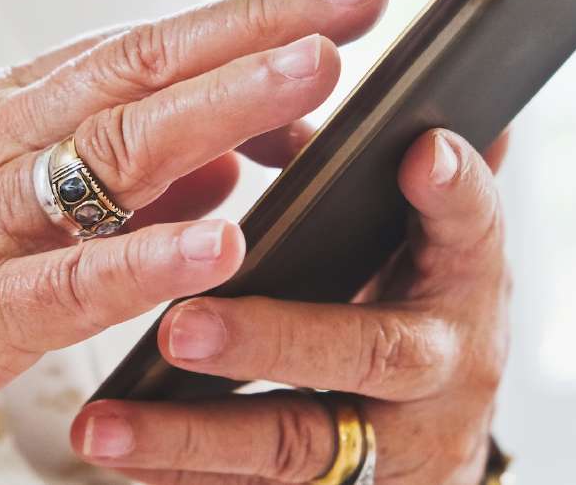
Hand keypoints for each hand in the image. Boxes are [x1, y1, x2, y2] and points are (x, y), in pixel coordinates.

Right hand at [0, 0, 388, 483]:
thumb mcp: (11, 207)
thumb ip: (117, 182)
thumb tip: (224, 165)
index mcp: (8, 114)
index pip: (141, 45)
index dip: (242, 17)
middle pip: (139, 70)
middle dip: (252, 30)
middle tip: (350, 0)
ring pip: (110, 151)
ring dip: (218, 110)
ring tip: (308, 76)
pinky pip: (66, 281)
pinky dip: (145, 257)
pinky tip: (218, 242)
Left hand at [71, 129, 510, 484]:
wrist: (428, 448)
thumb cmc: (412, 319)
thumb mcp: (428, 256)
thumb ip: (418, 200)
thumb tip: (433, 126)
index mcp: (462, 284)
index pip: (471, 230)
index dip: (453, 194)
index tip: (419, 153)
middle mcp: (443, 368)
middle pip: (371, 352)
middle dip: (273, 339)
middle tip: (183, 328)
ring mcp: (393, 447)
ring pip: (293, 444)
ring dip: (191, 433)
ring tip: (104, 423)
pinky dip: (178, 474)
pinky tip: (112, 451)